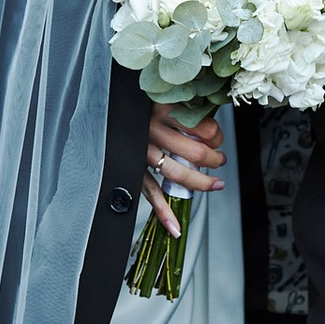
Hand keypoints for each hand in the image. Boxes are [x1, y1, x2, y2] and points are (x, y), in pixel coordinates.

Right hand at [144, 108, 225, 237]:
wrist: (105, 110)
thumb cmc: (138, 104)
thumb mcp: (161, 96)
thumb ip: (182, 106)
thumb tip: (209, 121)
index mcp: (163, 109)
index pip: (203, 127)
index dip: (216, 135)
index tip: (216, 137)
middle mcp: (152, 130)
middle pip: (195, 152)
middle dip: (214, 160)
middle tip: (219, 160)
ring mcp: (141, 151)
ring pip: (177, 173)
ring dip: (201, 183)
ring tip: (213, 184)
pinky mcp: (132, 167)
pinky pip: (150, 192)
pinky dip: (163, 212)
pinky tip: (175, 227)